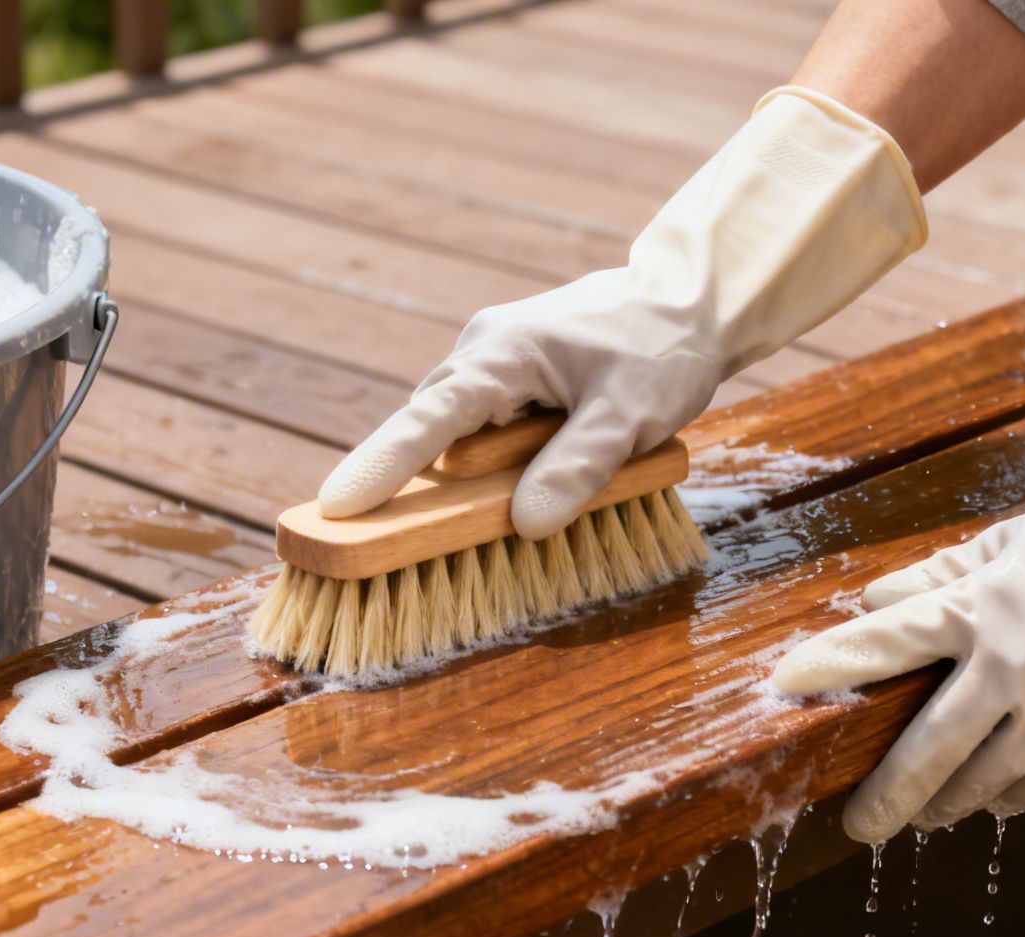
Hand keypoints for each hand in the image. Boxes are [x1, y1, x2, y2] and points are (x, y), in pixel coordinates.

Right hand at [317, 86, 925, 539]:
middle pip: (428, 434)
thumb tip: (523, 525)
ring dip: (469, 484)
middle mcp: (479, 356)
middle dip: (412, 490)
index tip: (336, 507)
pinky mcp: (503, 385)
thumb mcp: (632, 413)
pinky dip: (491, 471)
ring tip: (501, 512)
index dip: (383, 466)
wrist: (688, 301)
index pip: (428, 420)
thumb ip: (578, 466)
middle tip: (398, 546)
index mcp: (502, 354)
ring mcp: (487, 369)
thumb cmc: (662, 348)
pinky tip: (528, 487)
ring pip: (453, 440)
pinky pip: (477, 436)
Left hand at [770, 363, 1024, 843]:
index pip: (888, 642)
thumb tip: (871, 606)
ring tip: (925, 814)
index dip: (833, 665)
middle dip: (885, 798)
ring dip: (947, 804)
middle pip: (930, 751)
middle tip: (857, 826)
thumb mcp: (1007, 546)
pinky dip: (1010, 794)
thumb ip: (936, 581)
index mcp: (983, 606)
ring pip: (985, 783)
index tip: (785, 687)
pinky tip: (994, 793)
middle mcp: (1017, 663)